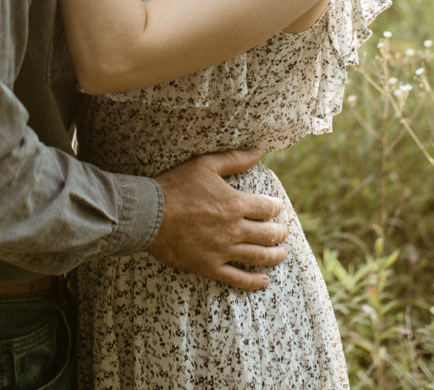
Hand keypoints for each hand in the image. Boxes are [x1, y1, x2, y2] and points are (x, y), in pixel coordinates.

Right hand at [148, 149, 287, 290]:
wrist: (149, 214)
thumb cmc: (176, 186)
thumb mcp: (205, 165)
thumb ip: (234, 159)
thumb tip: (259, 152)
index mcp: (235, 204)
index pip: (267, 208)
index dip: (275, 207)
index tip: (277, 207)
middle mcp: (234, 230)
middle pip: (268, 235)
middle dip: (280, 233)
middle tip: (284, 232)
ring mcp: (223, 251)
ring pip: (258, 257)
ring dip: (275, 256)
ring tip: (282, 254)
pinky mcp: (210, 267)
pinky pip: (238, 278)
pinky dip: (254, 282)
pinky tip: (264, 281)